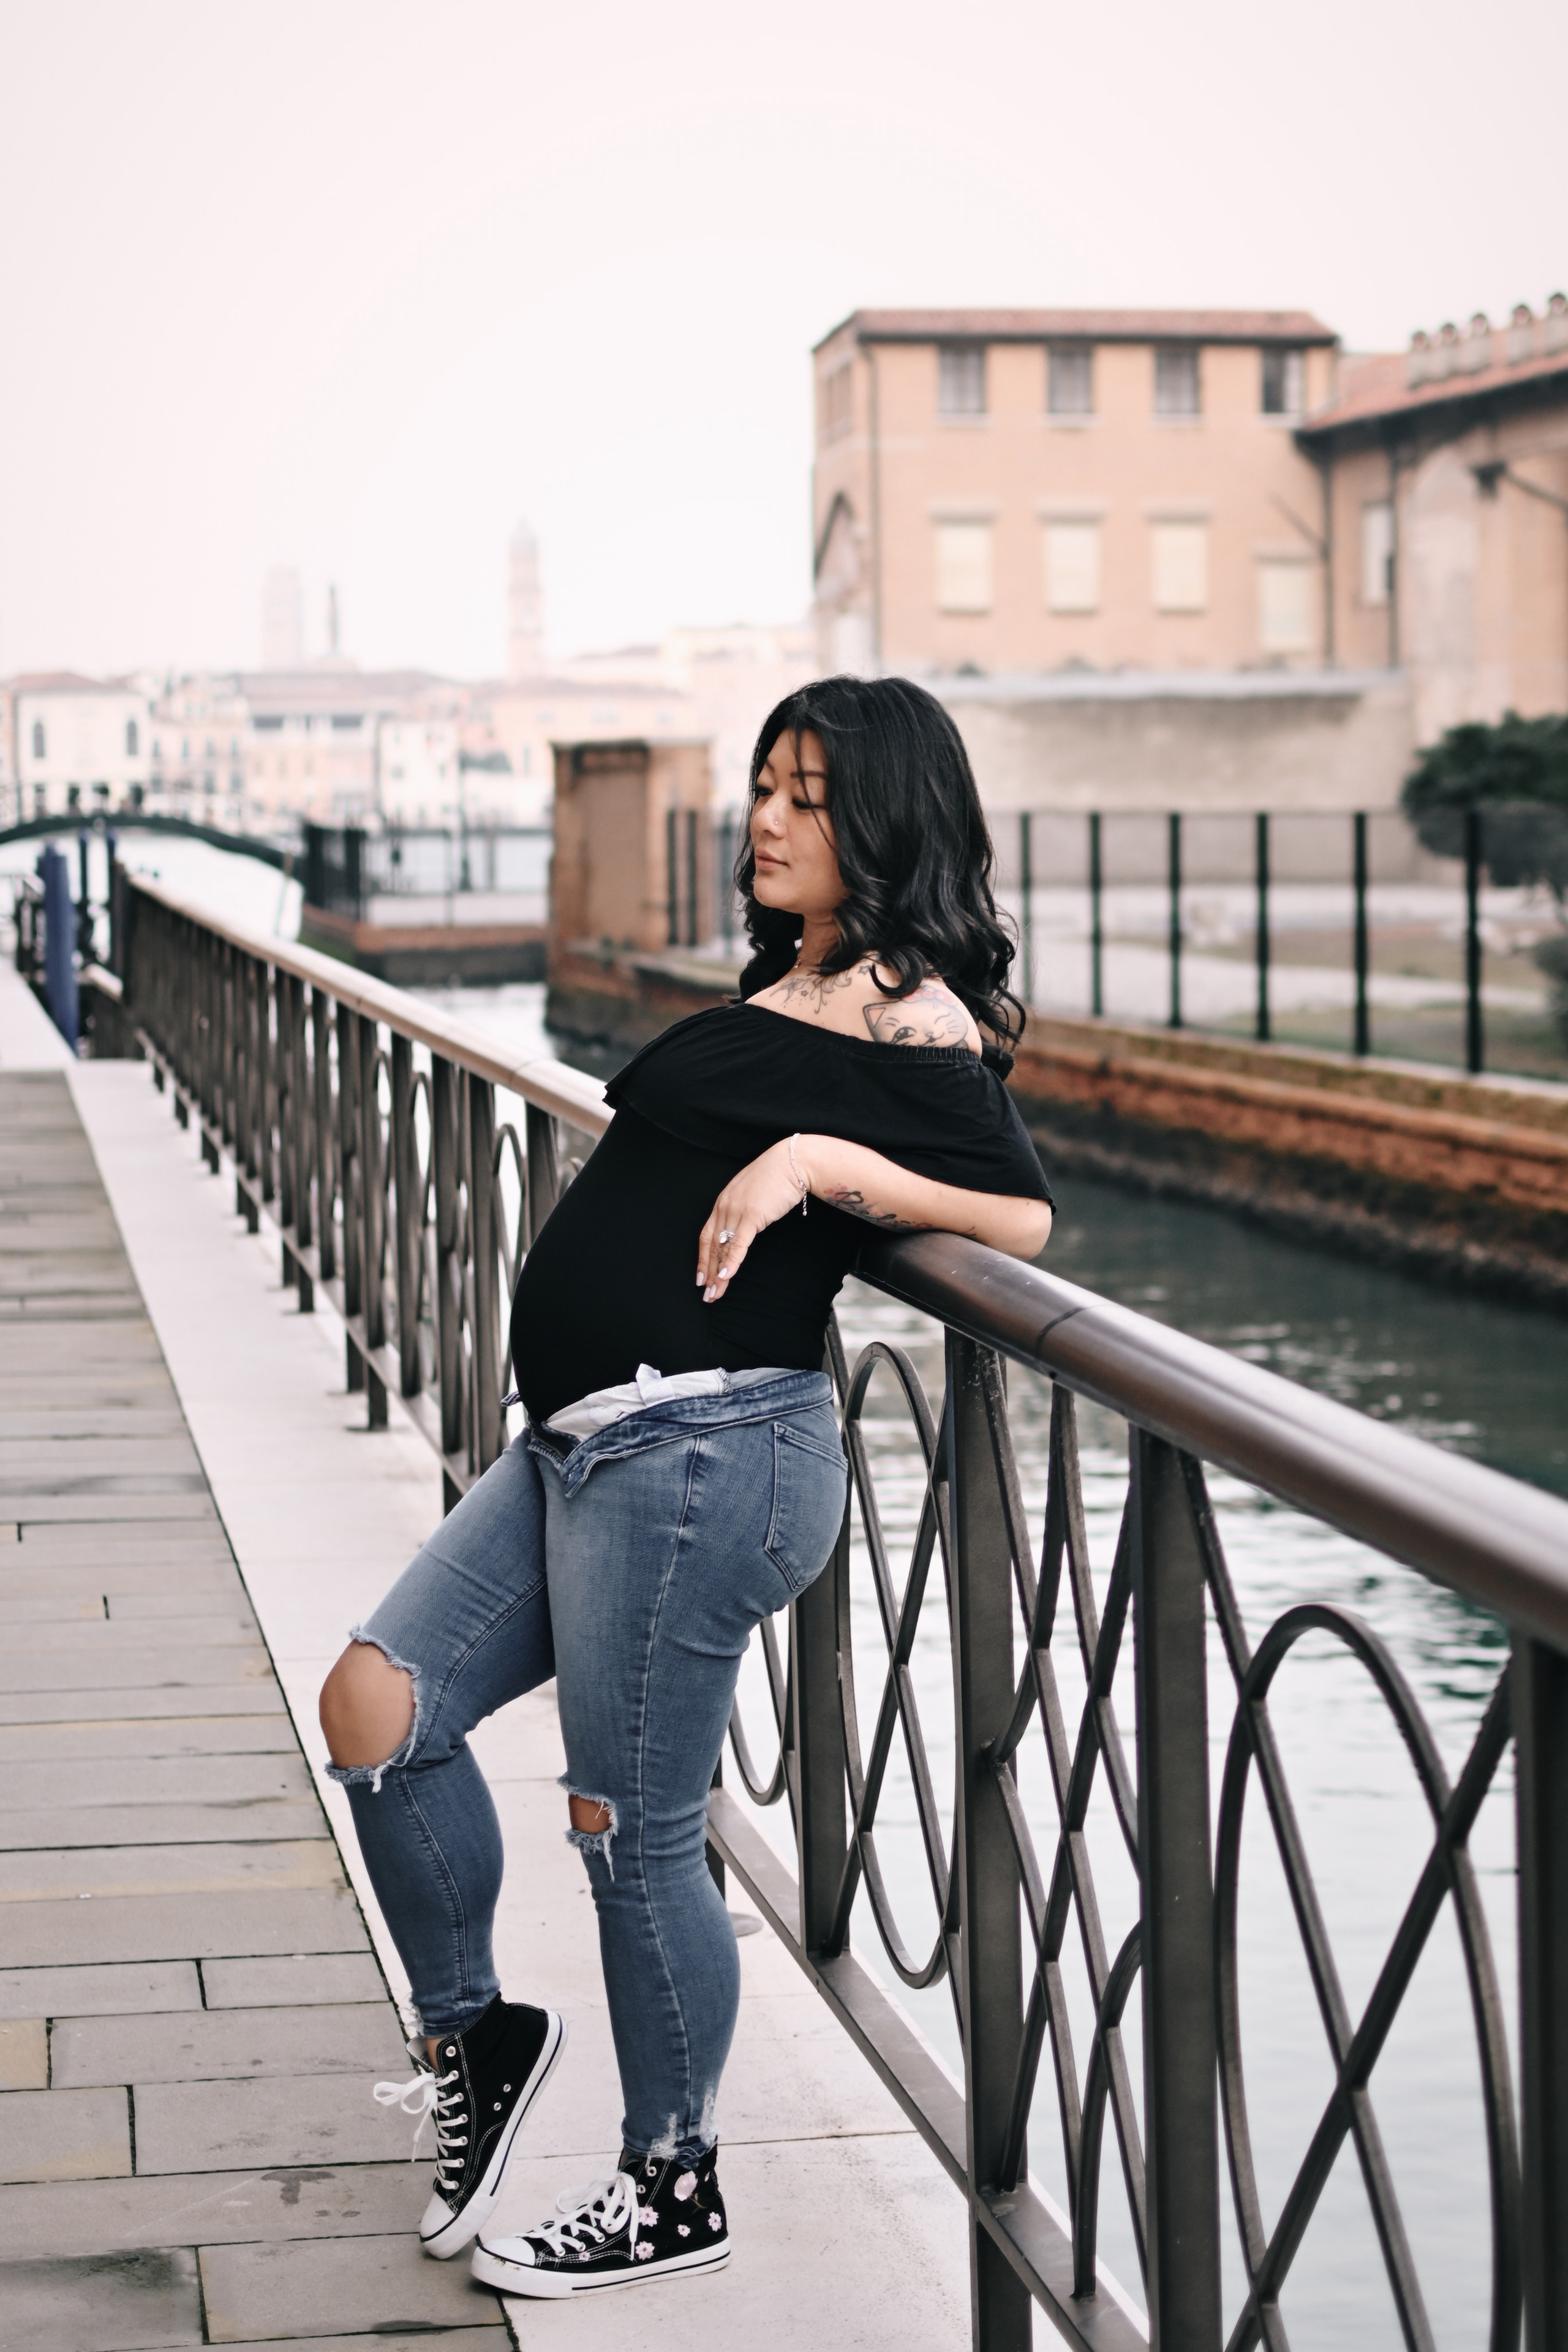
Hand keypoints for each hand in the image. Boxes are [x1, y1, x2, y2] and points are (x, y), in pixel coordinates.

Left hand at [696, 1139, 809, 1302]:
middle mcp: (725, 1206)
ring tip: (715, 1293)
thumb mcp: (753, 1194)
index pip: (706, 1235)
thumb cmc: (777, 1177)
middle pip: (712, 1246)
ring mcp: (737, 1210)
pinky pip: (739, 1243)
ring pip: (723, 1248)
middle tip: (706, 1294)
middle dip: (708, 1272)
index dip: (702, 1258)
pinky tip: (727, 1276)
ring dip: (718, 1273)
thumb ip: (743, 1210)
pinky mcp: (752, 1215)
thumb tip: (743, 1228)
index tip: (701, 1277)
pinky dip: (732, 1261)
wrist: (793, 1162)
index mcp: (723, 1201)